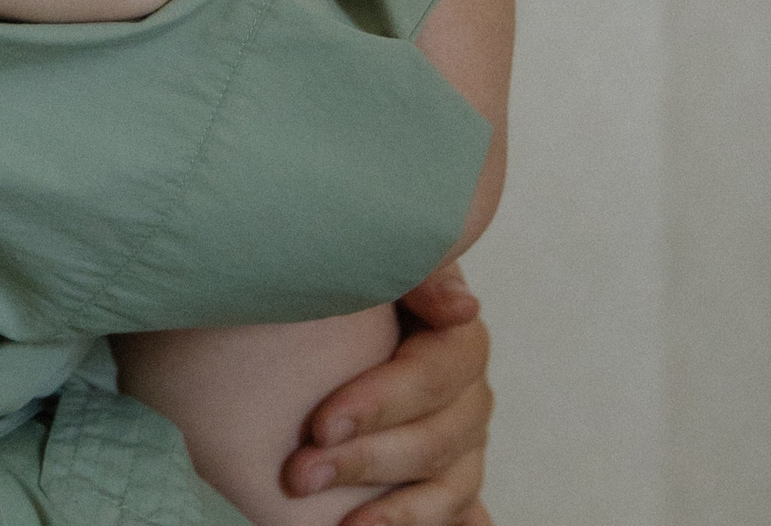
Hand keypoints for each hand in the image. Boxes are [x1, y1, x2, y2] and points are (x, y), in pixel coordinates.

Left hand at [282, 268, 495, 525]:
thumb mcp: (375, 271)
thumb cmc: (348, 288)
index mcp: (456, 339)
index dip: (381, 403)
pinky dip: (420, 524)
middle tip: (300, 473)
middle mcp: (469, 395)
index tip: (320, 424)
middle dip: (366, 459)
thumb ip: (415, 271)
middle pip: (439, 438)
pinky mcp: (449, 482)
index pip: (436, 375)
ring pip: (448, 486)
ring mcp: (463, 444)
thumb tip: (463, 306)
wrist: (334, 322)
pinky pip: (454, 514)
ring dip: (394, 511)